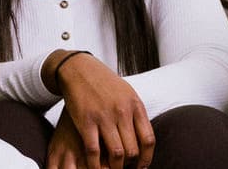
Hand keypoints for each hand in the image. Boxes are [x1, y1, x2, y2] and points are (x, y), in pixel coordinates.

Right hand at [51, 54, 153, 168]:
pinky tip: (95, 166)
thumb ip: (135, 114)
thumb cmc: (103, 82)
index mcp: (135, 105)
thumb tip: (143, 138)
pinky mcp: (86, 121)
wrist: (79, 69)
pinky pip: (94, 151)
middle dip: (129, 165)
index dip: (147, 158)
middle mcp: (122, 112)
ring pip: (116, 153)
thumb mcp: (127, 93)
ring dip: (115, 167)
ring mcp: (104, 117)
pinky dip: (96, 163)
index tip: (142, 166)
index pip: (148, 139)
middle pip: (133, 150)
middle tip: (124, 168)